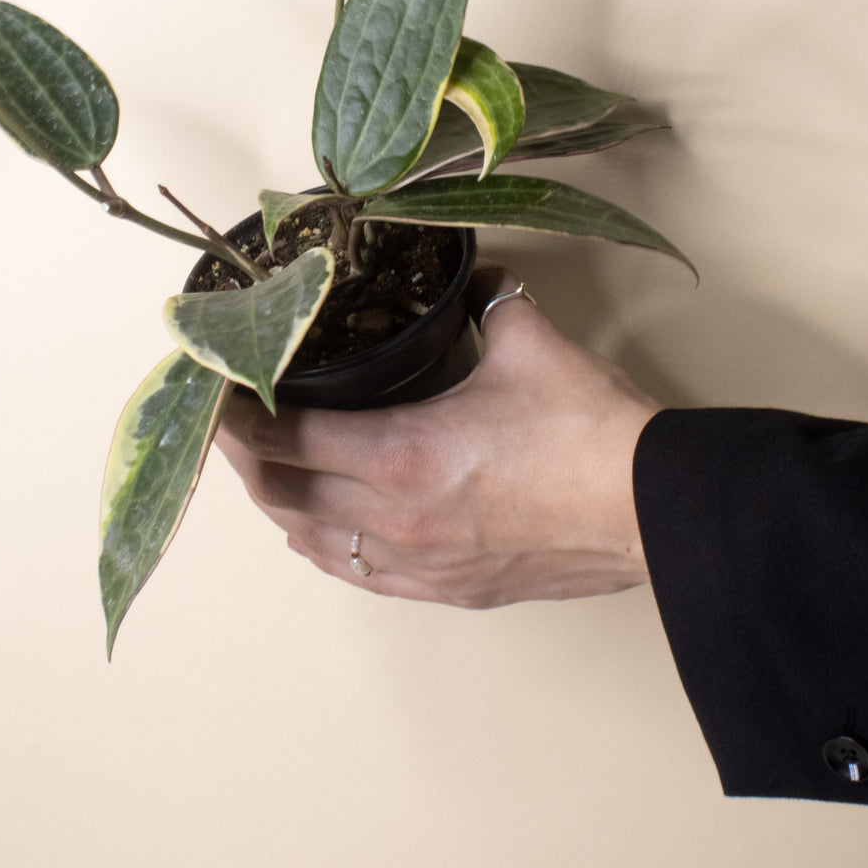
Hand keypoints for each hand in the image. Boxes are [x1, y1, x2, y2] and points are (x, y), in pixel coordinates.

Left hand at [215, 263, 659, 606]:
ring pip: (313, 543)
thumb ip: (485, 301)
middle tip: (232, 424)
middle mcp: (395, 519)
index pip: (281, 438)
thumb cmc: (591, 430)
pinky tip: (319, 535)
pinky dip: (326, 549)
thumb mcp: (527, 341)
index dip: (234, 416)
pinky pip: (362, 577)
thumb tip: (474, 277)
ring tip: (267, 473)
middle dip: (245, 459)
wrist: (652, 507)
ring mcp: (420, 564)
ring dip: (280, 506)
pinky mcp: (450, 590)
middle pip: (281, 494)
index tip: (215, 392)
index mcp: (400, 453)